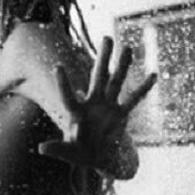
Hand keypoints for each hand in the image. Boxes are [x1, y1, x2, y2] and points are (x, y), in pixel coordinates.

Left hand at [39, 35, 156, 177]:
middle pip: (97, 77)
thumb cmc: (77, 153)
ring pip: (116, 82)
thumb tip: (40, 148)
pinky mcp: (120, 114)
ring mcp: (107, 106)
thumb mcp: (66, 153)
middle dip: (103, 59)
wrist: (95, 157)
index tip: (57, 66)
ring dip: (122, 66)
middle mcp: (92, 103)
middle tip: (107, 37)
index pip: (68, 96)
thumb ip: (56, 149)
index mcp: (75, 112)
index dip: (63, 84)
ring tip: (128, 48)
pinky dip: (143, 89)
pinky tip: (153, 75)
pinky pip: (133, 100)